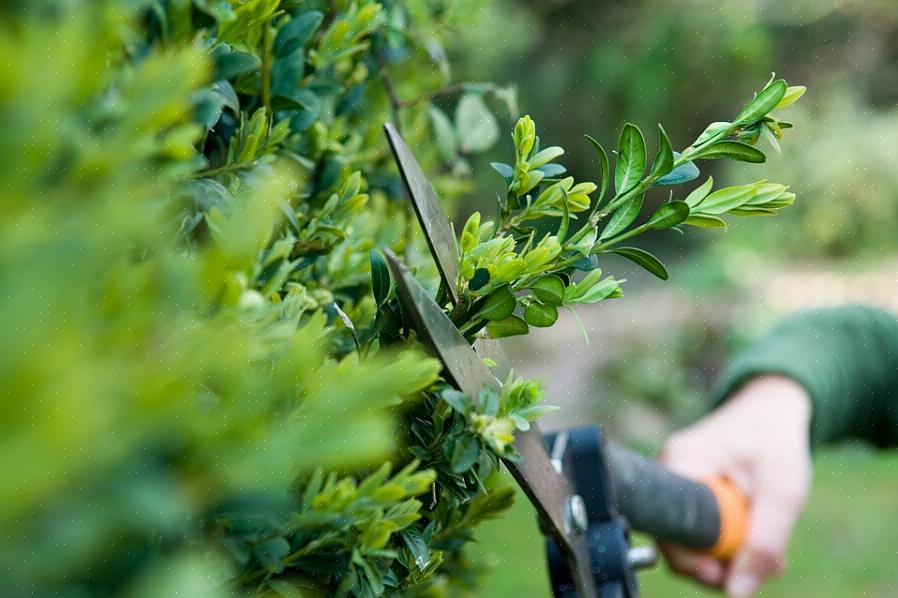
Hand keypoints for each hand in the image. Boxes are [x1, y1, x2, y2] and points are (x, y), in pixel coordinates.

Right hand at [658, 375, 812, 596]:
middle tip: (757, 568)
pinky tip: (748, 531)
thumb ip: (764, 544)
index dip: (697, 563)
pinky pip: (693, 524)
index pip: (670, 533)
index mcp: (680, 464)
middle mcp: (665, 468)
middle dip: (716, 563)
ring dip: (725, 552)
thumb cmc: (776, 442)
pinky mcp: (682, 485)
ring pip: (686, 536)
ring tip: (763, 550)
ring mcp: (671, 476)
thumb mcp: (783, 493)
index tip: (729, 574)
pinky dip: (722, 537)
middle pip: (673, 540)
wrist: (771, 408)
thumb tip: (738, 594)